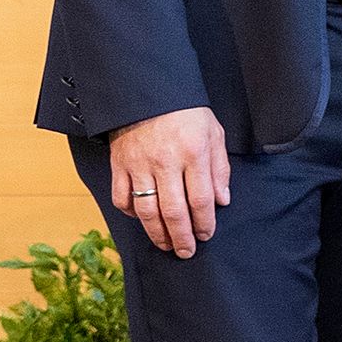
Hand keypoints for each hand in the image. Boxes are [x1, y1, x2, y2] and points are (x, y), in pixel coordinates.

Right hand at [107, 106, 229, 257]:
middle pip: (173, 210)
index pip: (200, 199)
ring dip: (157, 233)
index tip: (206, 235)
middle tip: (186, 252)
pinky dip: (130, 213)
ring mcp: (139, 164)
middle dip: (182, 237)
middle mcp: (165, 161)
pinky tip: (142, 219)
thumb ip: (219, 168)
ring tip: (166, 244)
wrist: (148, 90)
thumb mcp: (213, 133)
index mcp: (193, 153)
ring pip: (146, 210)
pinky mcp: (119, 164)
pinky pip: (122, 196)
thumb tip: (222, 201)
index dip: (204, 222)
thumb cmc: (186, 112)